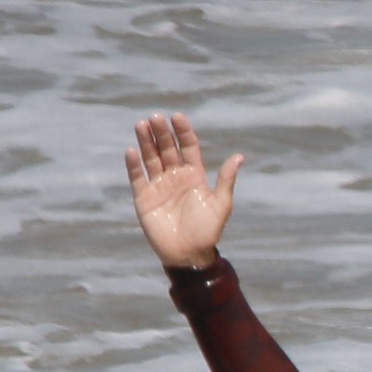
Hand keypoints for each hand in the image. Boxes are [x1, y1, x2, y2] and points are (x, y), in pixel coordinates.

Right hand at [126, 114, 242, 270]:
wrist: (189, 254)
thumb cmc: (208, 231)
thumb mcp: (221, 204)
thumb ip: (225, 180)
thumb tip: (239, 156)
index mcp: (195, 176)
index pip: (188, 148)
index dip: (183, 132)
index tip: (177, 116)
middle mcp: (176, 177)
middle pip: (167, 149)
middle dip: (162, 133)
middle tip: (155, 117)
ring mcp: (159, 186)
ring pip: (151, 159)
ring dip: (146, 142)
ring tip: (141, 125)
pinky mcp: (144, 198)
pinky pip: (137, 178)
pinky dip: (134, 165)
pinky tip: (132, 151)